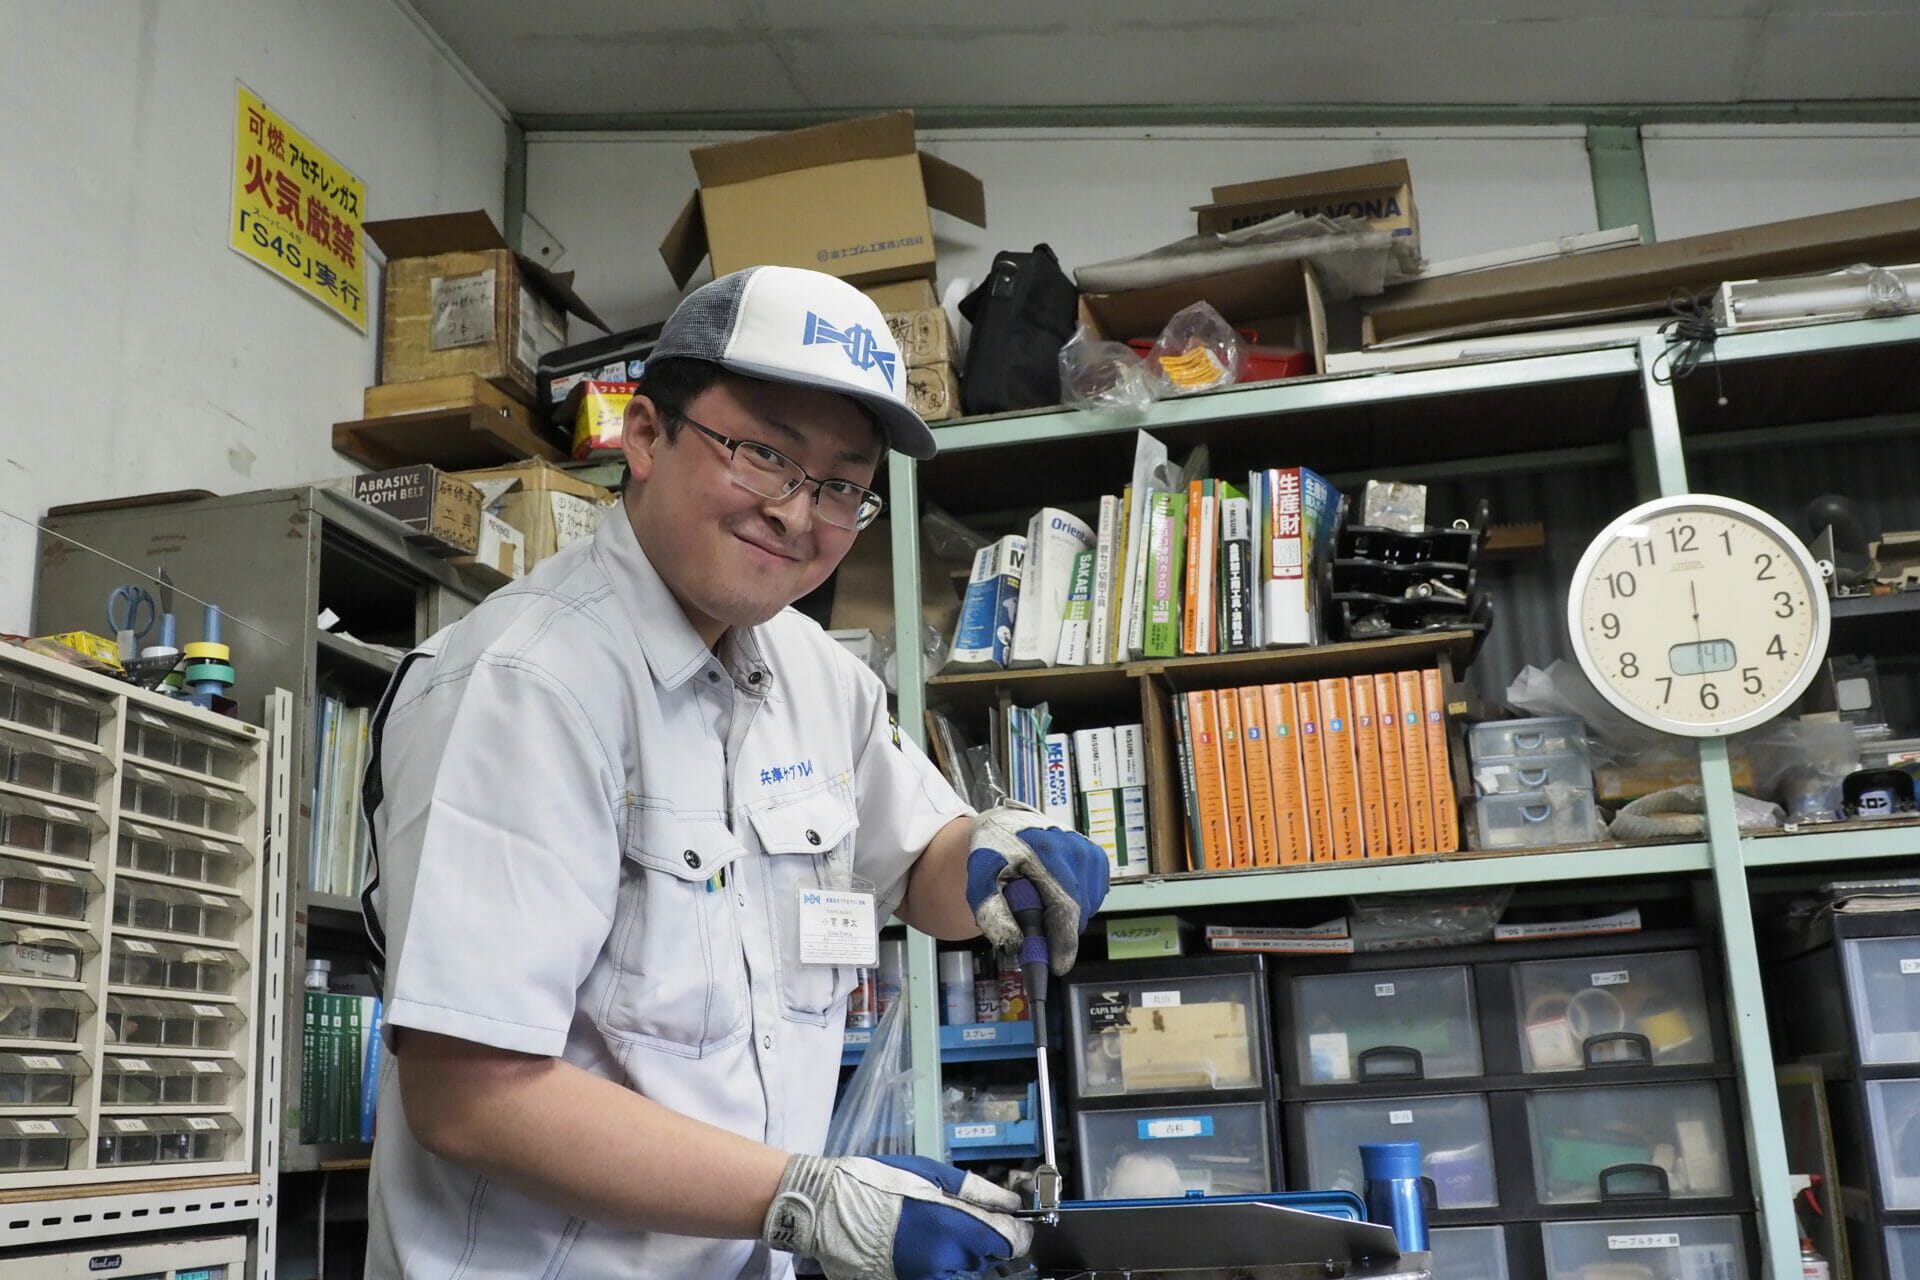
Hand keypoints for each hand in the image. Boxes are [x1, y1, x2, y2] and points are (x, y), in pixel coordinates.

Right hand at [763, 1152, 1031, 1279]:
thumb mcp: (931, 1173)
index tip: (1011, 1225)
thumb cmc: (880, 1183)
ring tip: (937, 1236)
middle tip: (960, 1221)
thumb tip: (1010, 1203)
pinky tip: (923, 1252)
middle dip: (980, 1242)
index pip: (1009, 1242)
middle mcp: (946, 1263)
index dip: (1014, 1233)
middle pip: (985, 1260)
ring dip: (960, 1259)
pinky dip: (939, 1269)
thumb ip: (976, 1191)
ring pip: (962, 1274)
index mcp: (956, 1229)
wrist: (829, 1208)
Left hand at [965, 803, 1109, 973]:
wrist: (1007, 823)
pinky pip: (1092, 898)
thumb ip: (992, 913)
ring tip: (1039, 898)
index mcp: (1045, 853)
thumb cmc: (990, 853)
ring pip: (1086, 908)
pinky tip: (1054, 891)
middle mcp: (1075, 850)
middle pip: (1076, 914)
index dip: (1063, 942)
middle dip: (1056, 931)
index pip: (1064, 907)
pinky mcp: (1098, 858)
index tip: (1057, 968)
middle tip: (1031, 927)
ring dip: (1065, 916)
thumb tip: (1015, 947)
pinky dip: (1075, 904)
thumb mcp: (980, 881)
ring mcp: (1090, 853)